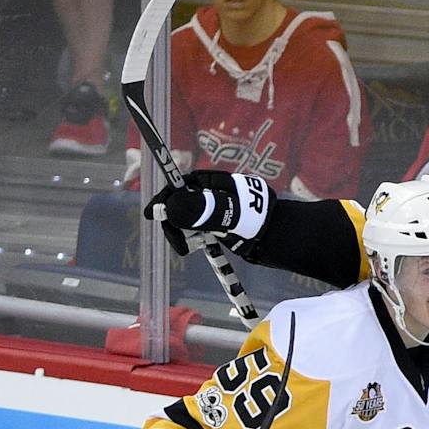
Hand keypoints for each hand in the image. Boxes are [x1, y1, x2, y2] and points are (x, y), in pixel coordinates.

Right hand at [144, 169, 270, 257]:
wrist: (277, 238)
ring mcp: (211, 208)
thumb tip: (170, 208)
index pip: (179, 185)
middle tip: (180, 246)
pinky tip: (198, 247)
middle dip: (173, 221)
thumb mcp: (232, 214)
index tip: (151, 215)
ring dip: (182, 232)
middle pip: (178, 202)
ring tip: (192, 247)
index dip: (163, 198)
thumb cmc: (260, 221)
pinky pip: (193, 228)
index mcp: (212, 181)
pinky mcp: (214, 223)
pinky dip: (191, 238)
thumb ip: (204, 210)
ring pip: (184, 217)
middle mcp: (209, 192)